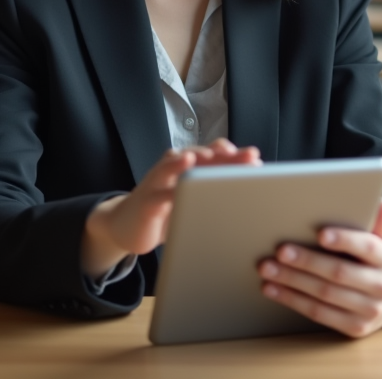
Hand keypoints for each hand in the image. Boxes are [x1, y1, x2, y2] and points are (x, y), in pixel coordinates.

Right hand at [81, 139, 260, 277]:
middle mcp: (174, 167)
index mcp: (189, 167)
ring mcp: (159, 180)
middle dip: (227, 155)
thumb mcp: (190, 201)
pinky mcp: (147, 200)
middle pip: (203, 156)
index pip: (215, 155)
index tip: (257, 159)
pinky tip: (183, 185)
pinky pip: (161, 192)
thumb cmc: (164, 212)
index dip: (236, 156)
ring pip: (178, 164)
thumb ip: (211, 194)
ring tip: (213, 155)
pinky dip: (172, 187)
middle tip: (249, 156)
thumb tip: (249, 195)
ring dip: (196, 159)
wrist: (125, 226)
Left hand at [257, 197, 381, 338]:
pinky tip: (274, 289)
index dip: (345, 240)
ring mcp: (369, 311)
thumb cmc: (379, 261)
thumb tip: (381, 200)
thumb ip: (378, 222)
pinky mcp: (354, 328)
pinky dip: (293, 300)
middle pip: (339, 273)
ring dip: (292, 282)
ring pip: (324, 295)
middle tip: (280, 251)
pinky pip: (319, 314)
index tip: (321, 234)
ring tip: (268, 269)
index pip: (368, 247)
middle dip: (307, 261)